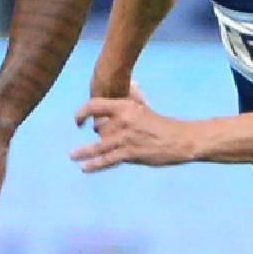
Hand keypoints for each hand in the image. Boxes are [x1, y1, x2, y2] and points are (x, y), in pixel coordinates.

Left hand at [71, 85, 196, 171]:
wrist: (180, 139)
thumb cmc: (161, 124)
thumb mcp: (143, 107)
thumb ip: (130, 100)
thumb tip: (127, 85)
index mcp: (126, 107)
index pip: (95, 105)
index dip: (82, 112)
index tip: (78, 121)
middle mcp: (123, 120)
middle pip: (98, 129)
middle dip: (98, 136)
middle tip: (102, 140)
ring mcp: (126, 138)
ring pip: (98, 146)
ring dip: (84, 152)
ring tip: (72, 156)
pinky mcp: (131, 153)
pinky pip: (108, 160)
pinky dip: (95, 165)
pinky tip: (85, 168)